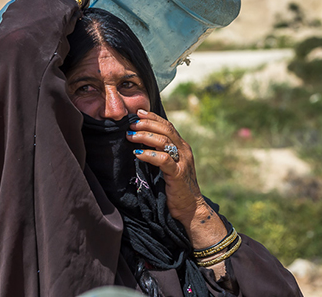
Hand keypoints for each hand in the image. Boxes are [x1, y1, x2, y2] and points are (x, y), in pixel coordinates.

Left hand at [127, 109, 226, 248]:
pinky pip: (163, 159)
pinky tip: (137, 153)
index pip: (168, 126)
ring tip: (130, 136)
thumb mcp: (170, 166)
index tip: (138, 113)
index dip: (153, 117)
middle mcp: (184, 151)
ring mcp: (183, 162)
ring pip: (163, 141)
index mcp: (182, 147)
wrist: (191, 208)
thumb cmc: (176, 188)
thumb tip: (141, 141)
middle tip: (131, 124)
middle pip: (165, 129)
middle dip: (146, 124)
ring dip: (144, 136)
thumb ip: (161, 153)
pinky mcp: (178, 174)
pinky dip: (148, 154)